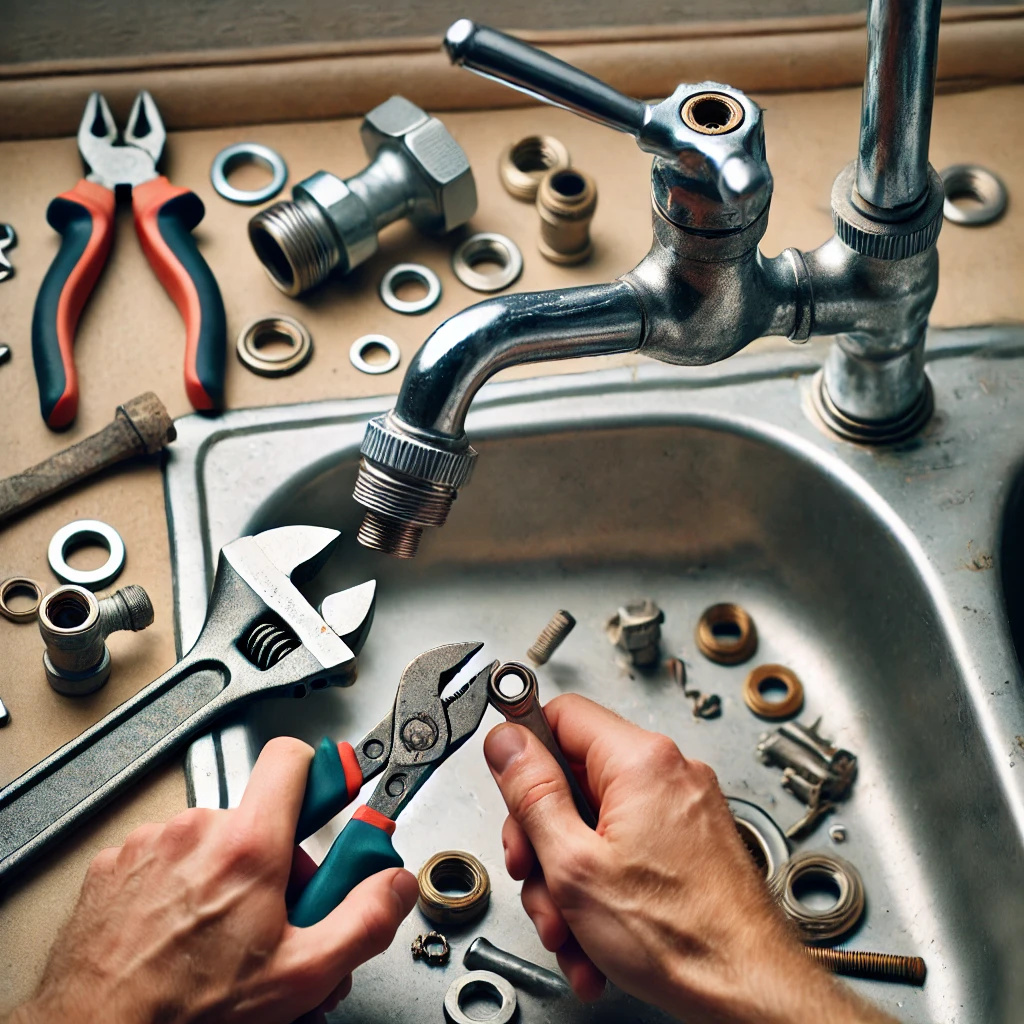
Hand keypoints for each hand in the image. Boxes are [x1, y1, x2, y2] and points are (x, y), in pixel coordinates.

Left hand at [10, 737, 417, 1023]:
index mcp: (245, 847)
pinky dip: (176, 886)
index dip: (317, 774)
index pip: (291, 759)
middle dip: (274, 859)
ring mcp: (148, 845)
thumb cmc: (185, 1015)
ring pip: (209, 839)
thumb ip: (364, 920)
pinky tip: (179, 935)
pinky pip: (163, 857)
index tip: (328, 799)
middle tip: (272, 914)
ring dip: (223, 875)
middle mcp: (194, 831)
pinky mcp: (113, 866)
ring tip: (219, 935)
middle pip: (257, 816)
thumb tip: (394, 885)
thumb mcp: (301, 976)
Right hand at [484, 694, 894, 1023]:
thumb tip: (507, 742)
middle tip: (536, 876)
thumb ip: (531, 793)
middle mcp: (669, 772)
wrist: (747, 989)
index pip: (561, 713)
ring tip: (571, 927)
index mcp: (641, 760)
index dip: (525, 750)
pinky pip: (626, 848)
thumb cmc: (680, 936)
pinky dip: (603, 887)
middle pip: (573, 778)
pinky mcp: (690, 841)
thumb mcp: (573, 863)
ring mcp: (684, 807)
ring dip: (569, 878)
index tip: (506, 782)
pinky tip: (596, 937)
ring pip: (595, 823)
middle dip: (543, 838)